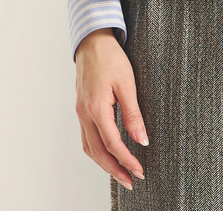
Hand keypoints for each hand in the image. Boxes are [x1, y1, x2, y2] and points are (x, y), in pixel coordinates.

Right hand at [74, 28, 149, 189]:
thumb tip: (142, 139)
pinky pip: (87, 137)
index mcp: (96, 107)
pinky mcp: (81, 109)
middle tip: (132, 181)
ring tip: (121, 173)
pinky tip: (108, 154)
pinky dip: (97, 151)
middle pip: (98, 152)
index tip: (140, 171)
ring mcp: (80, 112)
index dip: (127, 160)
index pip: (112, 143)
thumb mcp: (127, 83)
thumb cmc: (110, 58)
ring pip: (89, 147)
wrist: (92, 41)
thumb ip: (133, 113)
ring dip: (104, 164)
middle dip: (115, 169)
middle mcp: (84, 113)